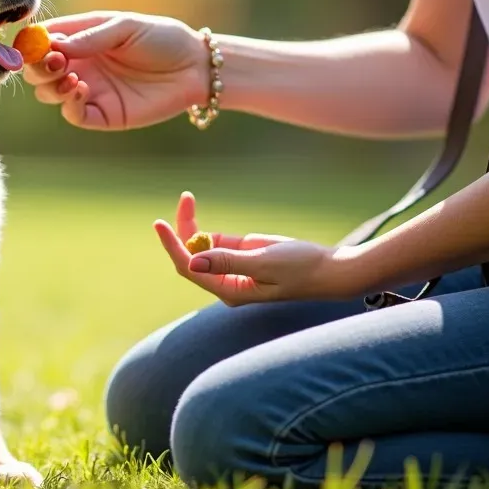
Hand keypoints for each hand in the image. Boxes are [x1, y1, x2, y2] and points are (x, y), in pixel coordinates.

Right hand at [23, 11, 208, 129]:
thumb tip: (54, 46)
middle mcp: (80, 64)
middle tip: (54, 61)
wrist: (194, 68)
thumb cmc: (162, 39)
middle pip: (38, 70)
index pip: (42, 40)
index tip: (32, 43)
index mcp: (80, 38)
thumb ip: (91, 37)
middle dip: (36, 66)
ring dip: (50, 85)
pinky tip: (82, 89)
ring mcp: (89, 90)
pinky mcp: (102, 114)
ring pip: (49, 93)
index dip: (31, 43)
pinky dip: (69, 103)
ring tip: (71, 76)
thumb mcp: (126, 27)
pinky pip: (74, 114)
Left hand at [154, 193, 363, 305]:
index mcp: (229, 290)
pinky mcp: (240, 255)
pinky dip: (201, 227)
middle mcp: (225, 282)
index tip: (160, 223)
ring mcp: (232, 268)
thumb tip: (193, 263)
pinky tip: (193, 208)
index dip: (172, 245)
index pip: (190, 268)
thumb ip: (228, 261)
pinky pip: (212, 241)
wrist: (328, 268)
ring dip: (188, 224)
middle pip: (189, 256)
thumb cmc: (301, 269)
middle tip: (184, 199)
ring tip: (187, 198)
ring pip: (198, 246)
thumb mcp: (264, 264)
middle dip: (179, 230)